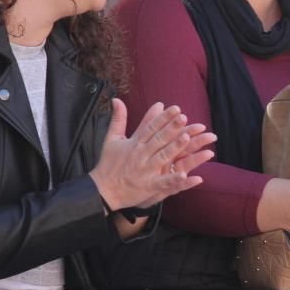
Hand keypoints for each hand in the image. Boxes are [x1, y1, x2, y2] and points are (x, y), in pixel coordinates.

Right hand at [89, 100, 215, 210]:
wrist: (101, 189)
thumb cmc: (108, 163)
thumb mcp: (111, 139)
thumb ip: (118, 119)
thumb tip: (117, 99)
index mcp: (134, 143)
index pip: (151, 127)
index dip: (163, 117)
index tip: (176, 109)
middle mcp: (141, 154)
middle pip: (159, 139)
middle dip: (171, 127)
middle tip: (184, 117)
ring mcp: (145, 170)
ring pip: (162, 156)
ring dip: (175, 147)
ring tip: (187, 138)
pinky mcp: (148, 186)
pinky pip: (163, 182)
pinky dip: (173, 178)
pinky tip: (185, 175)